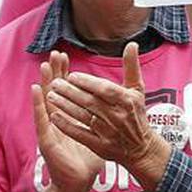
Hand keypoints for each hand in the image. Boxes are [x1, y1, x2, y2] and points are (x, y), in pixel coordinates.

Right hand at [32, 51, 102, 191]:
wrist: (79, 181)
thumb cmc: (89, 155)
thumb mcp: (100, 130)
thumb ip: (104, 114)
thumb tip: (116, 101)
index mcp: (71, 115)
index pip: (67, 90)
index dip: (65, 73)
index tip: (65, 55)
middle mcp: (59, 119)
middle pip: (55, 91)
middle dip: (55, 73)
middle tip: (54, 54)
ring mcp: (51, 129)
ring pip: (46, 102)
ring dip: (44, 83)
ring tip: (44, 66)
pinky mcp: (47, 140)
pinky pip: (42, 119)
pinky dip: (38, 104)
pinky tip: (36, 91)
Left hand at [46, 43, 172, 191]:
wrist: (141, 147)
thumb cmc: (136, 113)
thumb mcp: (137, 89)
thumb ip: (131, 66)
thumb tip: (132, 43)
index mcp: (127, 100)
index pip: (104, 89)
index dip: (88, 82)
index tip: (72, 75)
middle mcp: (118, 116)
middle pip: (91, 102)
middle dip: (71, 92)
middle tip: (55, 83)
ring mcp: (109, 132)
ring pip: (83, 116)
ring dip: (65, 106)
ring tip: (51, 96)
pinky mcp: (100, 146)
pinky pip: (80, 134)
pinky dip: (67, 125)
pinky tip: (54, 116)